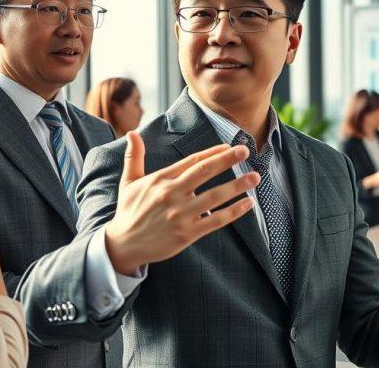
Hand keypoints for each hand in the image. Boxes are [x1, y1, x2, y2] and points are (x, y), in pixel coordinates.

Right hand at [104, 132, 259, 274]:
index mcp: (161, 179)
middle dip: (227, 160)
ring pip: (215, 196)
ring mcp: (181, 214)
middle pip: (205, 172)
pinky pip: (216, 220)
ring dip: (237, 185)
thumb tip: (132, 133)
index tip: (229, 146)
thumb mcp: (128, 182)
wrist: (123, 245)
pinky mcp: (187, 233)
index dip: (212, 152)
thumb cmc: (129, 211)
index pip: (192, 161)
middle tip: (246, 151)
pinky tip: (248, 203)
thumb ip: (134, 157)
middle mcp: (172, 194)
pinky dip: (233, 212)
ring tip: (255, 177)